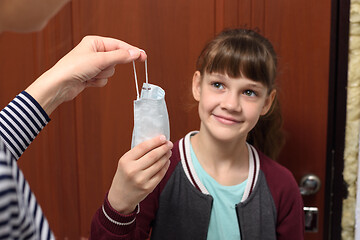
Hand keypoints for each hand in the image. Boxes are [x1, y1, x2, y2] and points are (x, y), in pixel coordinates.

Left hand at [25, 35, 146, 114]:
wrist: (60, 85)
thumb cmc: (74, 68)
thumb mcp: (100, 60)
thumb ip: (120, 56)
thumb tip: (135, 53)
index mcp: (95, 42)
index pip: (119, 45)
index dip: (132, 51)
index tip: (143, 57)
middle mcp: (94, 52)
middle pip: (115, 60)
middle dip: (109, 66)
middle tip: (100, 68)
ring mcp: (93, 65)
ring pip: (110, 71)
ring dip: (102, 75)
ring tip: (90, 74)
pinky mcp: (91, 76)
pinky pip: (104, 79)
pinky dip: (98, 82)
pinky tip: (87, 81)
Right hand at [107, 135, 172, 213]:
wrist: (120, 198)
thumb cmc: (123, 177)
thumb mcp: (124, 163)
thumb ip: (137, 154)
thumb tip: (155, 142)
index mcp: (125, 161)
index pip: (143, 147)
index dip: (155, 141)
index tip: (163, 137)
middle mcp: (133, 170)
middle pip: (153, 155)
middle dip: (164, 147)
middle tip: (169, 143)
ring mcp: (141, 180)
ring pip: (159, 164)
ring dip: (166, 156)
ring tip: (168, 151)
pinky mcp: (148, 187)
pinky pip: (160, 174)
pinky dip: (165, 166)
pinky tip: (167, 161)